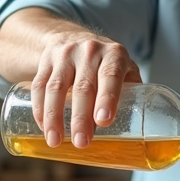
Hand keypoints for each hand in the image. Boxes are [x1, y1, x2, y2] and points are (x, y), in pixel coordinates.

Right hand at [28, 27, 140, 148]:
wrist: (74, 37)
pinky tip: (44, 127)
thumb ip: (132, 92)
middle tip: (81, 142)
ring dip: (54, 117)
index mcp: (114, 55)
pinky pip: (39, 86)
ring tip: (56, 141)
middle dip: (81, 117)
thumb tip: (140, 130)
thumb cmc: (106, 63)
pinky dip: (40, 109)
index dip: (107, 98)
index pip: (110, 75)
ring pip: (56, 88)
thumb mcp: (124, 68)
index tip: (104, 120)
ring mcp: (65, 55)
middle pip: (83, 87)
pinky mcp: (46, 61)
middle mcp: (89, 51)